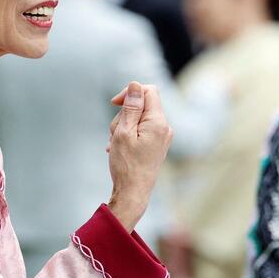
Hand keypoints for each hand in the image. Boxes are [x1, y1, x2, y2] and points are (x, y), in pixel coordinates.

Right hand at [107, 82, 172, 230]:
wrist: (133, 193)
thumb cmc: (126, 164)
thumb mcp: (124, 131)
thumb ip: (131, 107)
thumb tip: (136, 84)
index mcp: (158, 122)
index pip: (148, 91)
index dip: (130, 92)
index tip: (114, 103)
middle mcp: (164, 128)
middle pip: (141, 105)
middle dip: (123, 115)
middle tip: (114, 134)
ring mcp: (161, 137)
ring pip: (138, 119)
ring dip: (122, 127)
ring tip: (115, 145)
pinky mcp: (156, 145)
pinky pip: (140, 131)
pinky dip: (127, 136)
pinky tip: (117, 149)